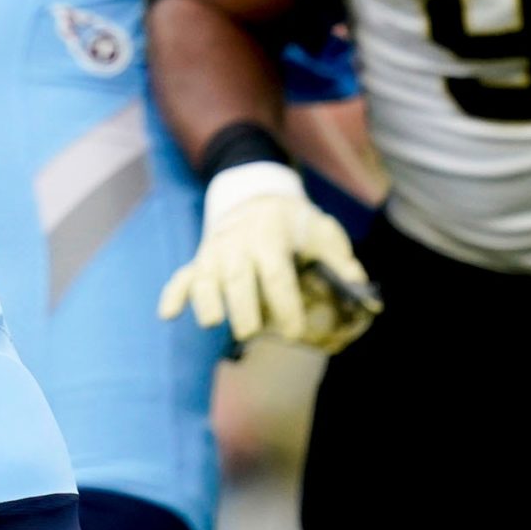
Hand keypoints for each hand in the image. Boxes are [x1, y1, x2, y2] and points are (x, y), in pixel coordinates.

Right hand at [159, 162, 378, 352]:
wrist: (255, 195)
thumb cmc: (294, 222)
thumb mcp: (321, 230)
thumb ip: (340, 260)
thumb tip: (362, 290)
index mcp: (270, 237)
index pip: (276, 275)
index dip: (285, 305)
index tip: (295, 332)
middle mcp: (238, 245)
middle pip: (237, 280)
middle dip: (244, 310)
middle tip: (254, 334)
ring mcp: (214, 253)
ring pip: (205, 280)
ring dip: (208, 302)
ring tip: (215, 323)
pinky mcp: (199, 261)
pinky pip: (181, 278)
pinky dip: (174, 295)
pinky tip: (169, 315)